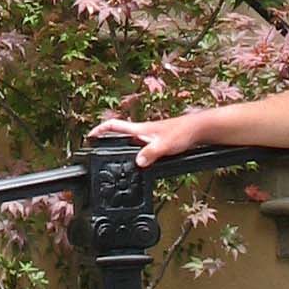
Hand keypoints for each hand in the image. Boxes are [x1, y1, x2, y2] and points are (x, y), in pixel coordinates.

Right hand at [91, 111, 208, 168]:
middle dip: (108, 140)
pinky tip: (141, 162)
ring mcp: (151, 136)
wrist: (199, 129)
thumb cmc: (183, 132)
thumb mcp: (164, 145)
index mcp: (141, 129)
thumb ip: (150, 153)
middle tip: (99, 149)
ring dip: (123, 148)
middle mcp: (143, 131)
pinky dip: (137, 154)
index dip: (100, 129)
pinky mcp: (159, 142)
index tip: (90, 136)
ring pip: (132, 142)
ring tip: (117, 159)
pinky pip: (142, 148)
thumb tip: (137, 162)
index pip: (115, 126)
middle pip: (120, 134)